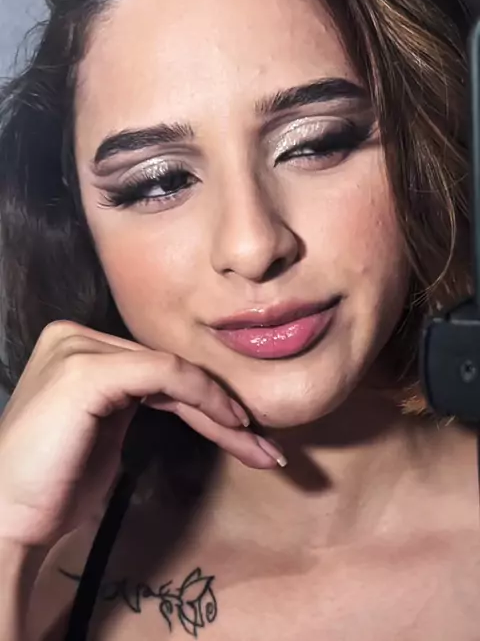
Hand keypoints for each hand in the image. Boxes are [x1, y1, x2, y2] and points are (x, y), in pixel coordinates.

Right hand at [0, 321, 283, 550]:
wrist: (6, 519)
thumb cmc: (53, 485)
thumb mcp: (104, 432)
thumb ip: (134, 402)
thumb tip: (188, 396)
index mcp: (77, 347)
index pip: (155, 368)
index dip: (204, 399)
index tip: (244, 435)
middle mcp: (75, 337)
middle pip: (167, 368)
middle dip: (220, 408)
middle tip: (263, 445)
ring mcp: (77, 349)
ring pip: (173, 370)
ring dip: (221, 409)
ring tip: (256, 445)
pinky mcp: (87, 370)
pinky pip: (164, 374)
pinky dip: (202, 397)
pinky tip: (228, 424)